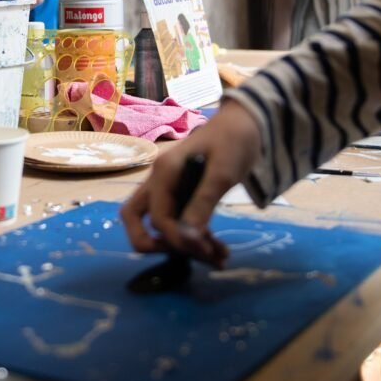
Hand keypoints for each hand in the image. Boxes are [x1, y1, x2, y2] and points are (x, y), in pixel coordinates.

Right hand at [120, 99, 261, 266]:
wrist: (246, 122)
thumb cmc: (233, 141)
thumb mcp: (222, 173)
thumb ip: (202, 204)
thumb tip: (188, 240)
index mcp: (164, 173)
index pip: (158, 217)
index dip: (177, 240)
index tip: (204, 251)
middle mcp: (158, 180)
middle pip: (134, 218)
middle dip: (155, 244)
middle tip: (188, 256)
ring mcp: (167, 186)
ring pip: (156, 223)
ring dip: (181, 245)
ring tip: (217, 257)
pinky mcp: (181, 192)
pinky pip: (176, 220)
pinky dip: (193, 237)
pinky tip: (218, 248)